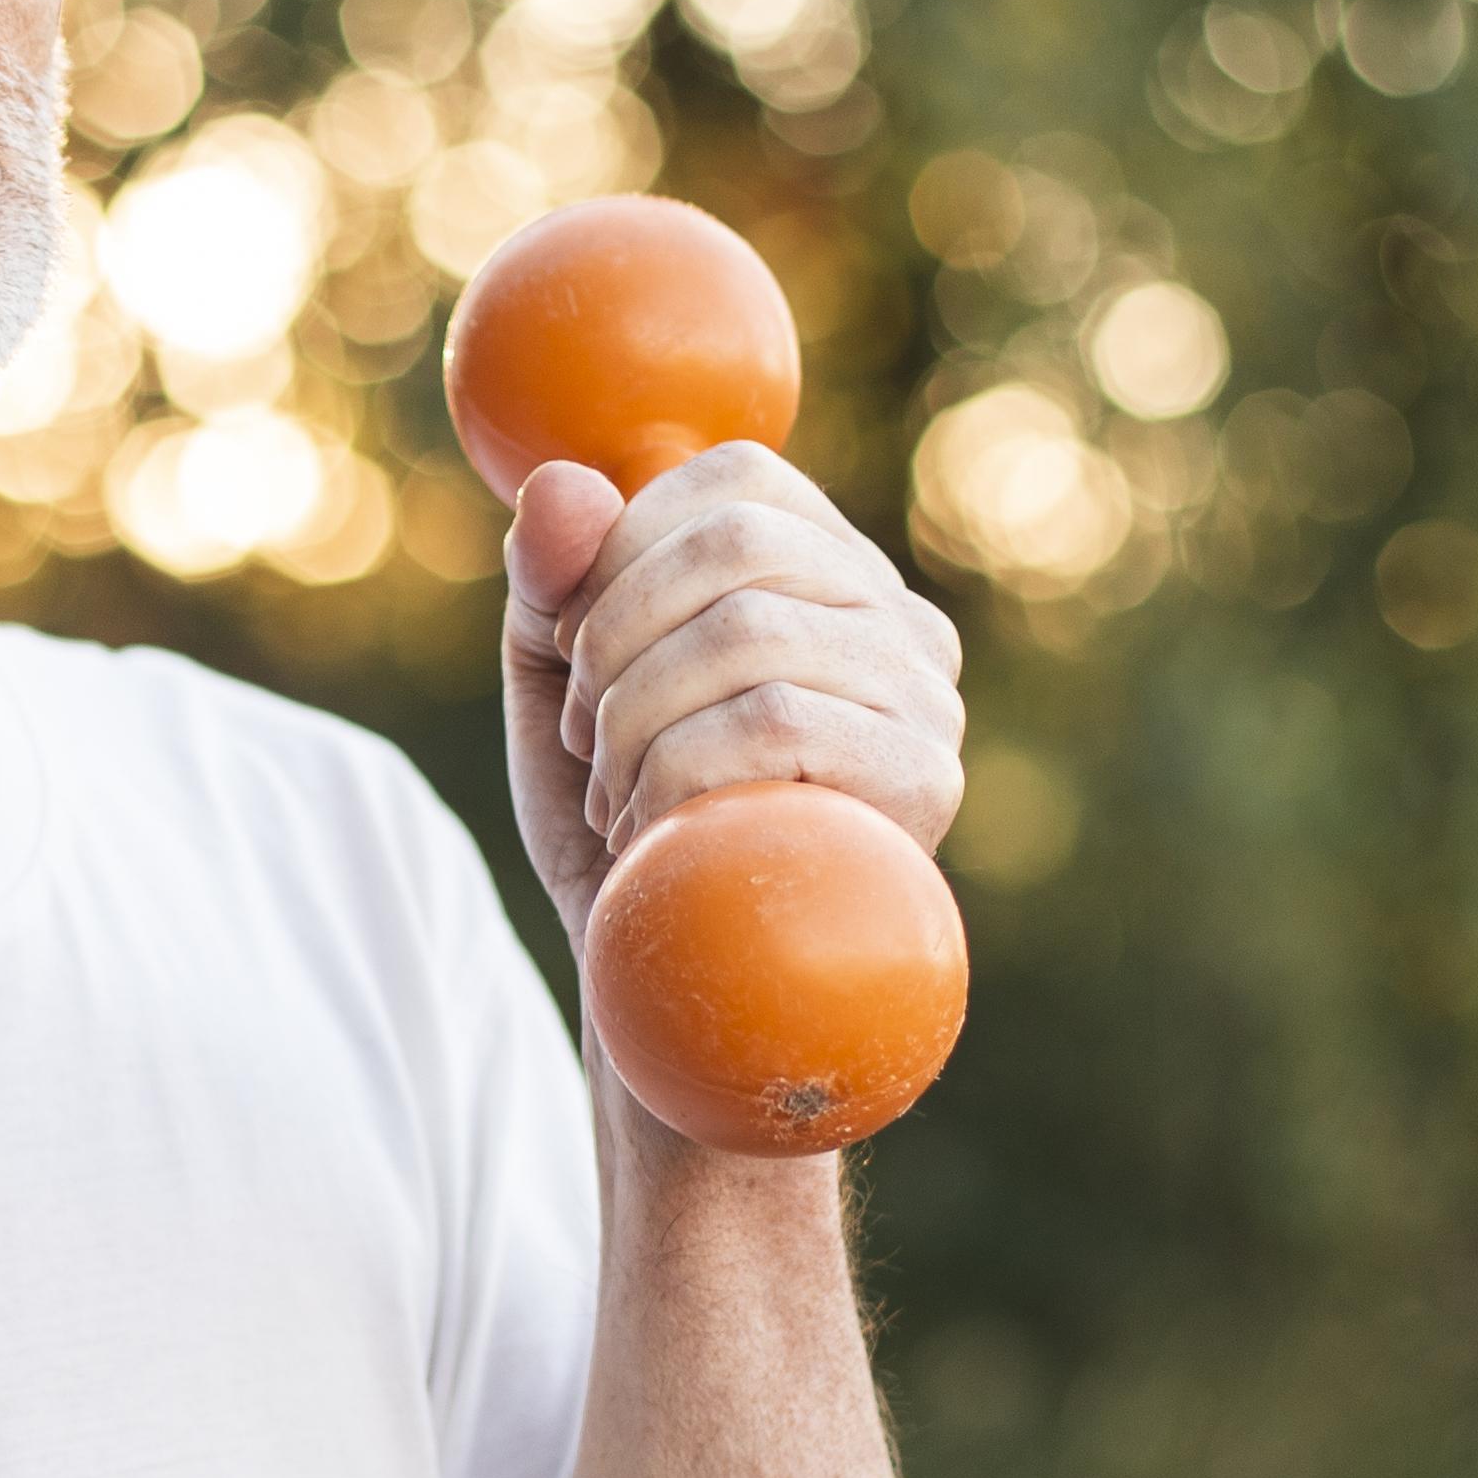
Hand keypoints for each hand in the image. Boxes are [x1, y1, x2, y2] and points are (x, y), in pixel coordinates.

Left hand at [499, 447, 965, 947]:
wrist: (673, 1000)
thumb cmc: (622, 833)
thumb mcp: (559, 691)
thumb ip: (551, 582)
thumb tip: (558, 483)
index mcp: (827, 577)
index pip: (734, 478)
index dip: (622, 542)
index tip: (571, 643)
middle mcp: (898, 622)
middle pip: (737, 539)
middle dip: (616, 634)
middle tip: (581, 737)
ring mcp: (926, 702)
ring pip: (750, 631)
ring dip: (636, 719)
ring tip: (614, 799)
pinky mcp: (924, 784)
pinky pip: (776, 722)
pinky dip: (675, 774)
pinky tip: (655, 837)